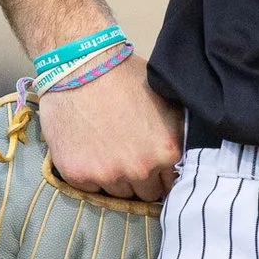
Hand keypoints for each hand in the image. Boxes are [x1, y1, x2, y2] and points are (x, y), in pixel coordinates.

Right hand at [34, 54, 181, 201]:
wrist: (79, 66)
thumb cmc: (123, 76)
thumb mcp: (165, 101)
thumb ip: (176, 134)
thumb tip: (181, 157)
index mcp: (166, 152)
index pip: (171, 183)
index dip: (161, 173)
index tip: (150, 162)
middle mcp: (140, 169)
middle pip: (145, 193)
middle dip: (139, 178)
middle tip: (126, 153)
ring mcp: (107, 175)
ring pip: (117, 193)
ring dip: (114, 177)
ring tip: (106, 148)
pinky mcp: (78, 175)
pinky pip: (90, 188)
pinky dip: (88, 173)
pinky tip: (87, 148)